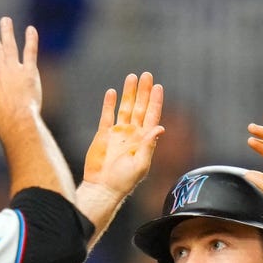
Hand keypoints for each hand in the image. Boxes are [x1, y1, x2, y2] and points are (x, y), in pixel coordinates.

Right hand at [82, 72, 164, 197]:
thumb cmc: (124, 181)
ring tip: (131, 77)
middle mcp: (132, 134)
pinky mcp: (103, 135)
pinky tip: (112, 92)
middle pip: (139, 107)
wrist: (103, 187)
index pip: (152, 116)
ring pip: (124, 108)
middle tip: (146, 75)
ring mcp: (118, 133)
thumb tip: (159, 127)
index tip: (158, 87)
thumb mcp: (141, 164)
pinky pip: (107, 116)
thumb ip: (148, 145)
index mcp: (144, 140)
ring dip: (128, 93)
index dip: (155, 101)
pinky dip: (109, 104)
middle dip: (143, 91)